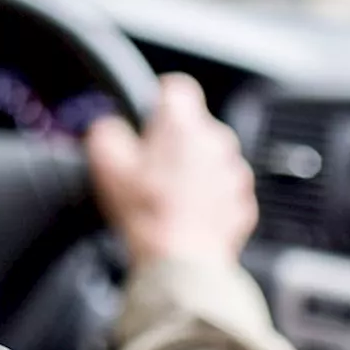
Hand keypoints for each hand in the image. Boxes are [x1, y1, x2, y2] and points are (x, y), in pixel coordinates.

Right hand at [85, 73, 256, 265]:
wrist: (181, 262)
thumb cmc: (147, 213)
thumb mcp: (106, 165)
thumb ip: (105, 132)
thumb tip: (110, 127)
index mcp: (182, 122)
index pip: (176, 87)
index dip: (158, 100)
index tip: (149, 119)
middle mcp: (216, 139)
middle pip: (194, 125)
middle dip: (175, 142)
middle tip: (151, 169)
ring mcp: (235, 171)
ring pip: (211, 157)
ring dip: (194, 170)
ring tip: (169, 197)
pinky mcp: (244, 201)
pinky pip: (224, 189)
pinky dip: (209, 198)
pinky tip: (186, 215)